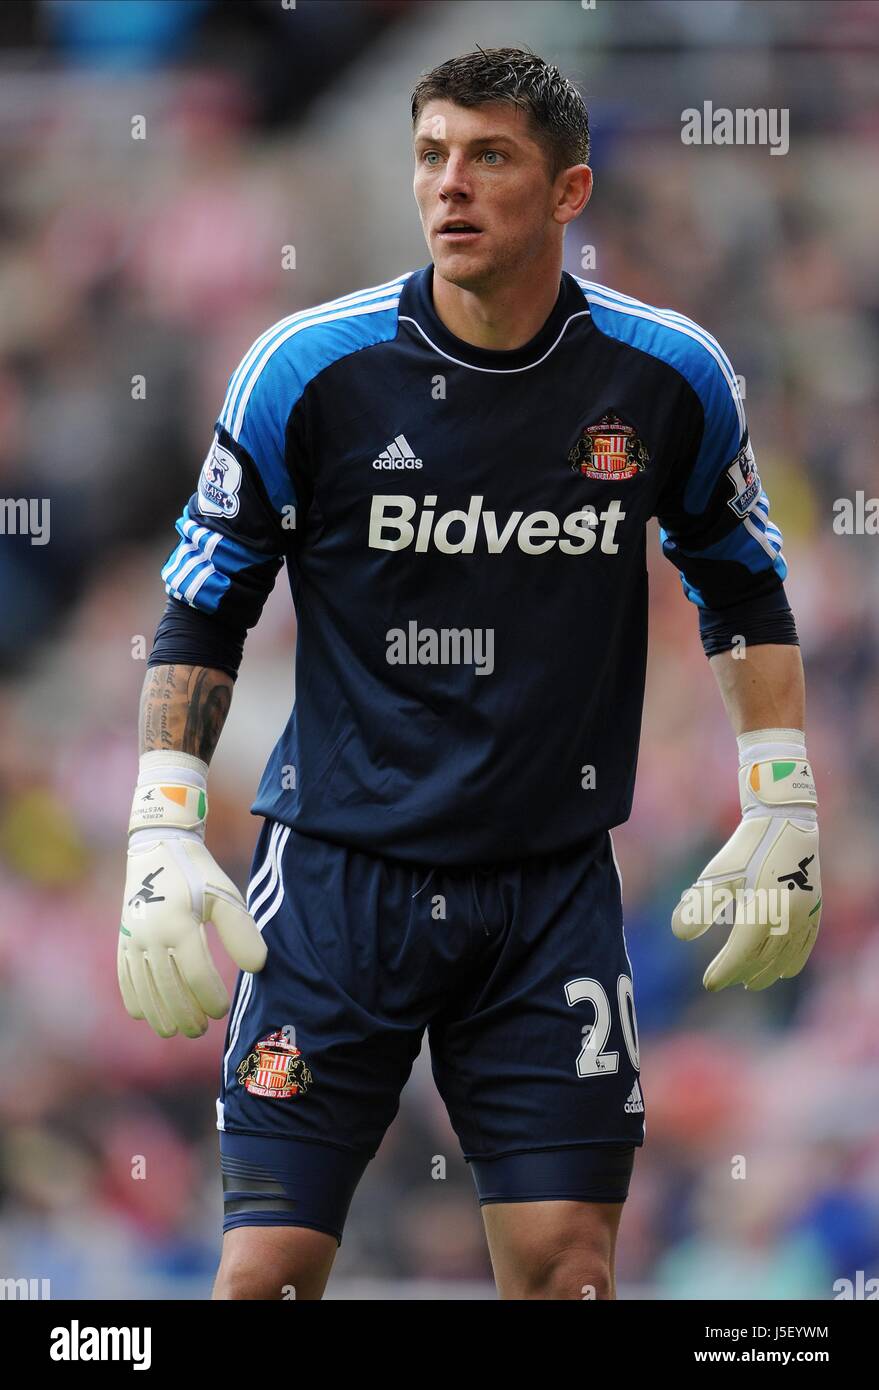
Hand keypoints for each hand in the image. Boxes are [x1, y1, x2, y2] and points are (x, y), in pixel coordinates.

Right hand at [118, 752, 266, 1037]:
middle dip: (185, 1015)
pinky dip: (135, 999)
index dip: (209, 998)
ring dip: (160, 1014)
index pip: (195, 974)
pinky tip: (147, 1015)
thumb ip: (241, 932)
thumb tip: (257, 967)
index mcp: (179, 923)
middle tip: (201, 1030)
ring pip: (144, 989)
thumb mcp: (225, 896)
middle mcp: (151, 934)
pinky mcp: (122, 939)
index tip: (222, 1010)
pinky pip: (124, 977)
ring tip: (176, 1030)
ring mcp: (132, 938)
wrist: (159, 847)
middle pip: (167, 989)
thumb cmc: (199, 874)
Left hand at [672, 739, 820, 990]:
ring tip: (751, 983)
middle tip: (725, 981)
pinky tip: (785, 971)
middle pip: (763, 958)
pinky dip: (794, 961)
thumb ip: (699, 906)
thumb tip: (679, 936)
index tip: (709, 983)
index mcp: (763, 910)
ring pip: (786, 955)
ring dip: (768, 972)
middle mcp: (788, 917)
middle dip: (743, 973)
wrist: (784, 820)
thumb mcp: (717, 874)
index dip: (724, 970)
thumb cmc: (747, 847)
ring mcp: (805, 914)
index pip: (741, 953)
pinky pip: (807, 944)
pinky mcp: (815, 908)